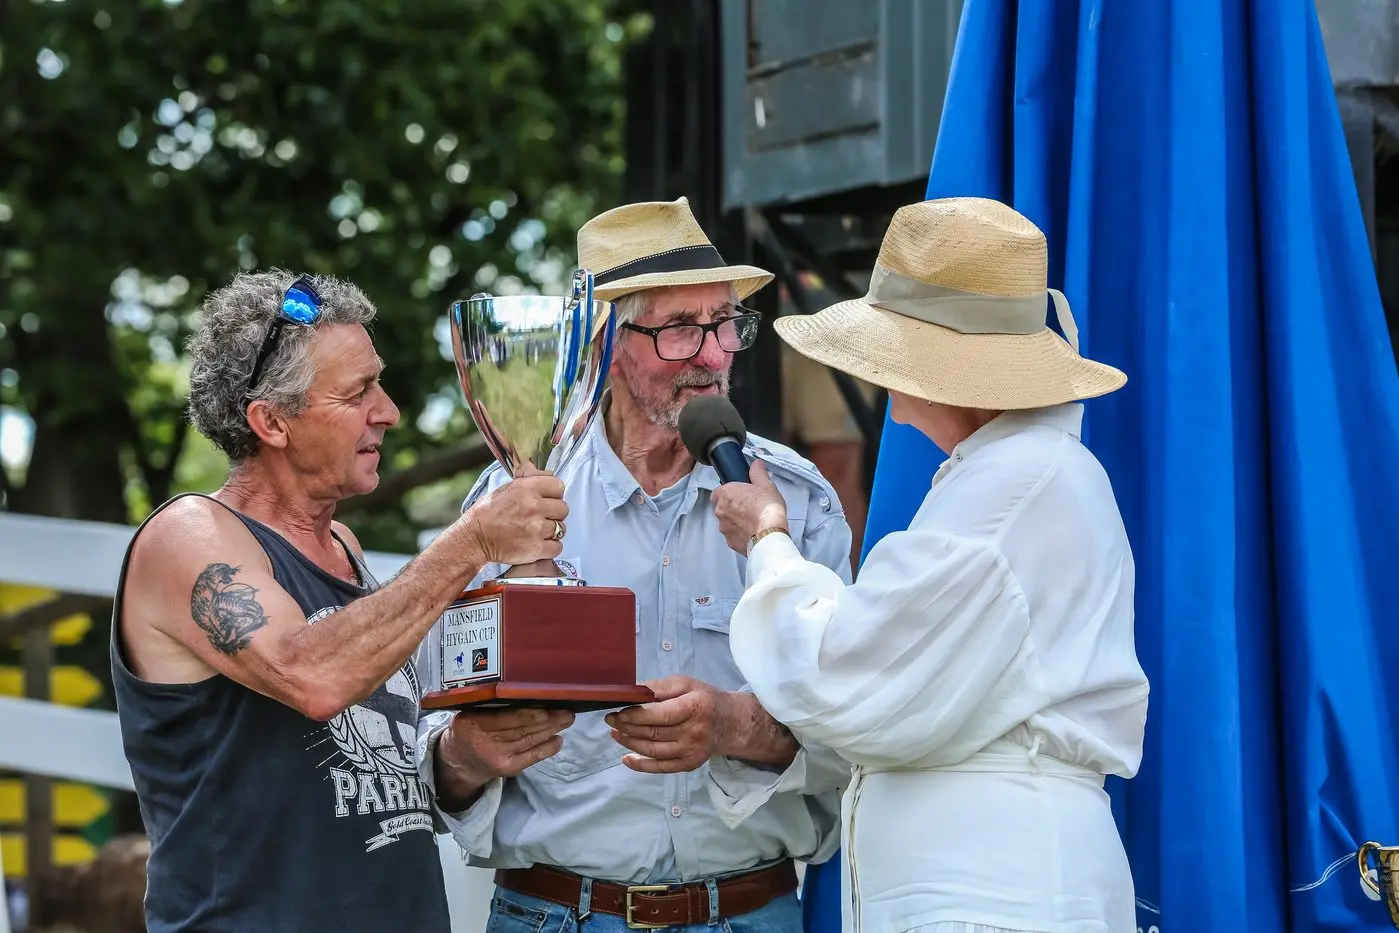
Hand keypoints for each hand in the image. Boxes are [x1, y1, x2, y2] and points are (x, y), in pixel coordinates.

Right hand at [436, 708, 573, 795]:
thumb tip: (525, 692)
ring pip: (528, 741)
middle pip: (521, 729)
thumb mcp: (469, 712)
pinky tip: (558, 740)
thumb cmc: (469, 728)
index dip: (526, 715)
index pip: (504, 719)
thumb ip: (489, 705)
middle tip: (567, 711)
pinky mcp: (506, 769)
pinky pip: (529, 758)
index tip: (545, 709)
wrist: (458, 760)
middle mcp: (485, 742)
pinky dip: (546, 749)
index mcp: (473, 723)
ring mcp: (497, 757)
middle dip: (547, 720)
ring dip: (550, 731)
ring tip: (567, 720)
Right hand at [462, 473, 567, 565]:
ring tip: (537, 531)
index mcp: (527, 488)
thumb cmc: (487, 513)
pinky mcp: (537, 548)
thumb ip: (530, 481)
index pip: (559, 486)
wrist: (474, 538)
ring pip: (561, 528)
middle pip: (563, 508)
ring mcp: (537, 528)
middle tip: (541, 517)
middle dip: (554, 513)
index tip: (548, 499)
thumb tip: (549, 475)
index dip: (554, 494)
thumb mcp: (506, 488)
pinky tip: (538, 544)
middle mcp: (534, 506)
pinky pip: (557, 547)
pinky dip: (550, 547)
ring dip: (552, 531)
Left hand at [606, 676, 736, 773]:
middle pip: (653, 733)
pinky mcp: (689, 764)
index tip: (617, 711)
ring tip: (616, 734)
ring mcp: (692, 751)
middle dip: (627, 727)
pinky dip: (641, 765)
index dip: (635, 715)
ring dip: (630, 743)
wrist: (730, 723)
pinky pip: (661, 768)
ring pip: (653, 750)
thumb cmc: (704, 699)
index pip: (659, 714)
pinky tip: (626, 758)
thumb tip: (631, 692)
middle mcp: (695, 731)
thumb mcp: (686, 684)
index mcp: (695, 707)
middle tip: (611, 720)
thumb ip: (659, 687)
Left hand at [711, 461, 788, 553]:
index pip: (718, 491)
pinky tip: (753, 532)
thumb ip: (758, 473)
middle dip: (733, 507)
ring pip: (727, 522)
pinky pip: (733, 536)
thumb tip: (756, 464)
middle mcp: (721, 510)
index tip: (739, 494)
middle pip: (722, 507)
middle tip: (749, 506)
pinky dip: (740, 534)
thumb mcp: (766, 486)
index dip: (728, 492)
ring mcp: (724, 527)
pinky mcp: (730, 542)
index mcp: (726, 493)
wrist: (769, 535)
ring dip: (736, 521)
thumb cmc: (767, 509)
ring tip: (753, 521)